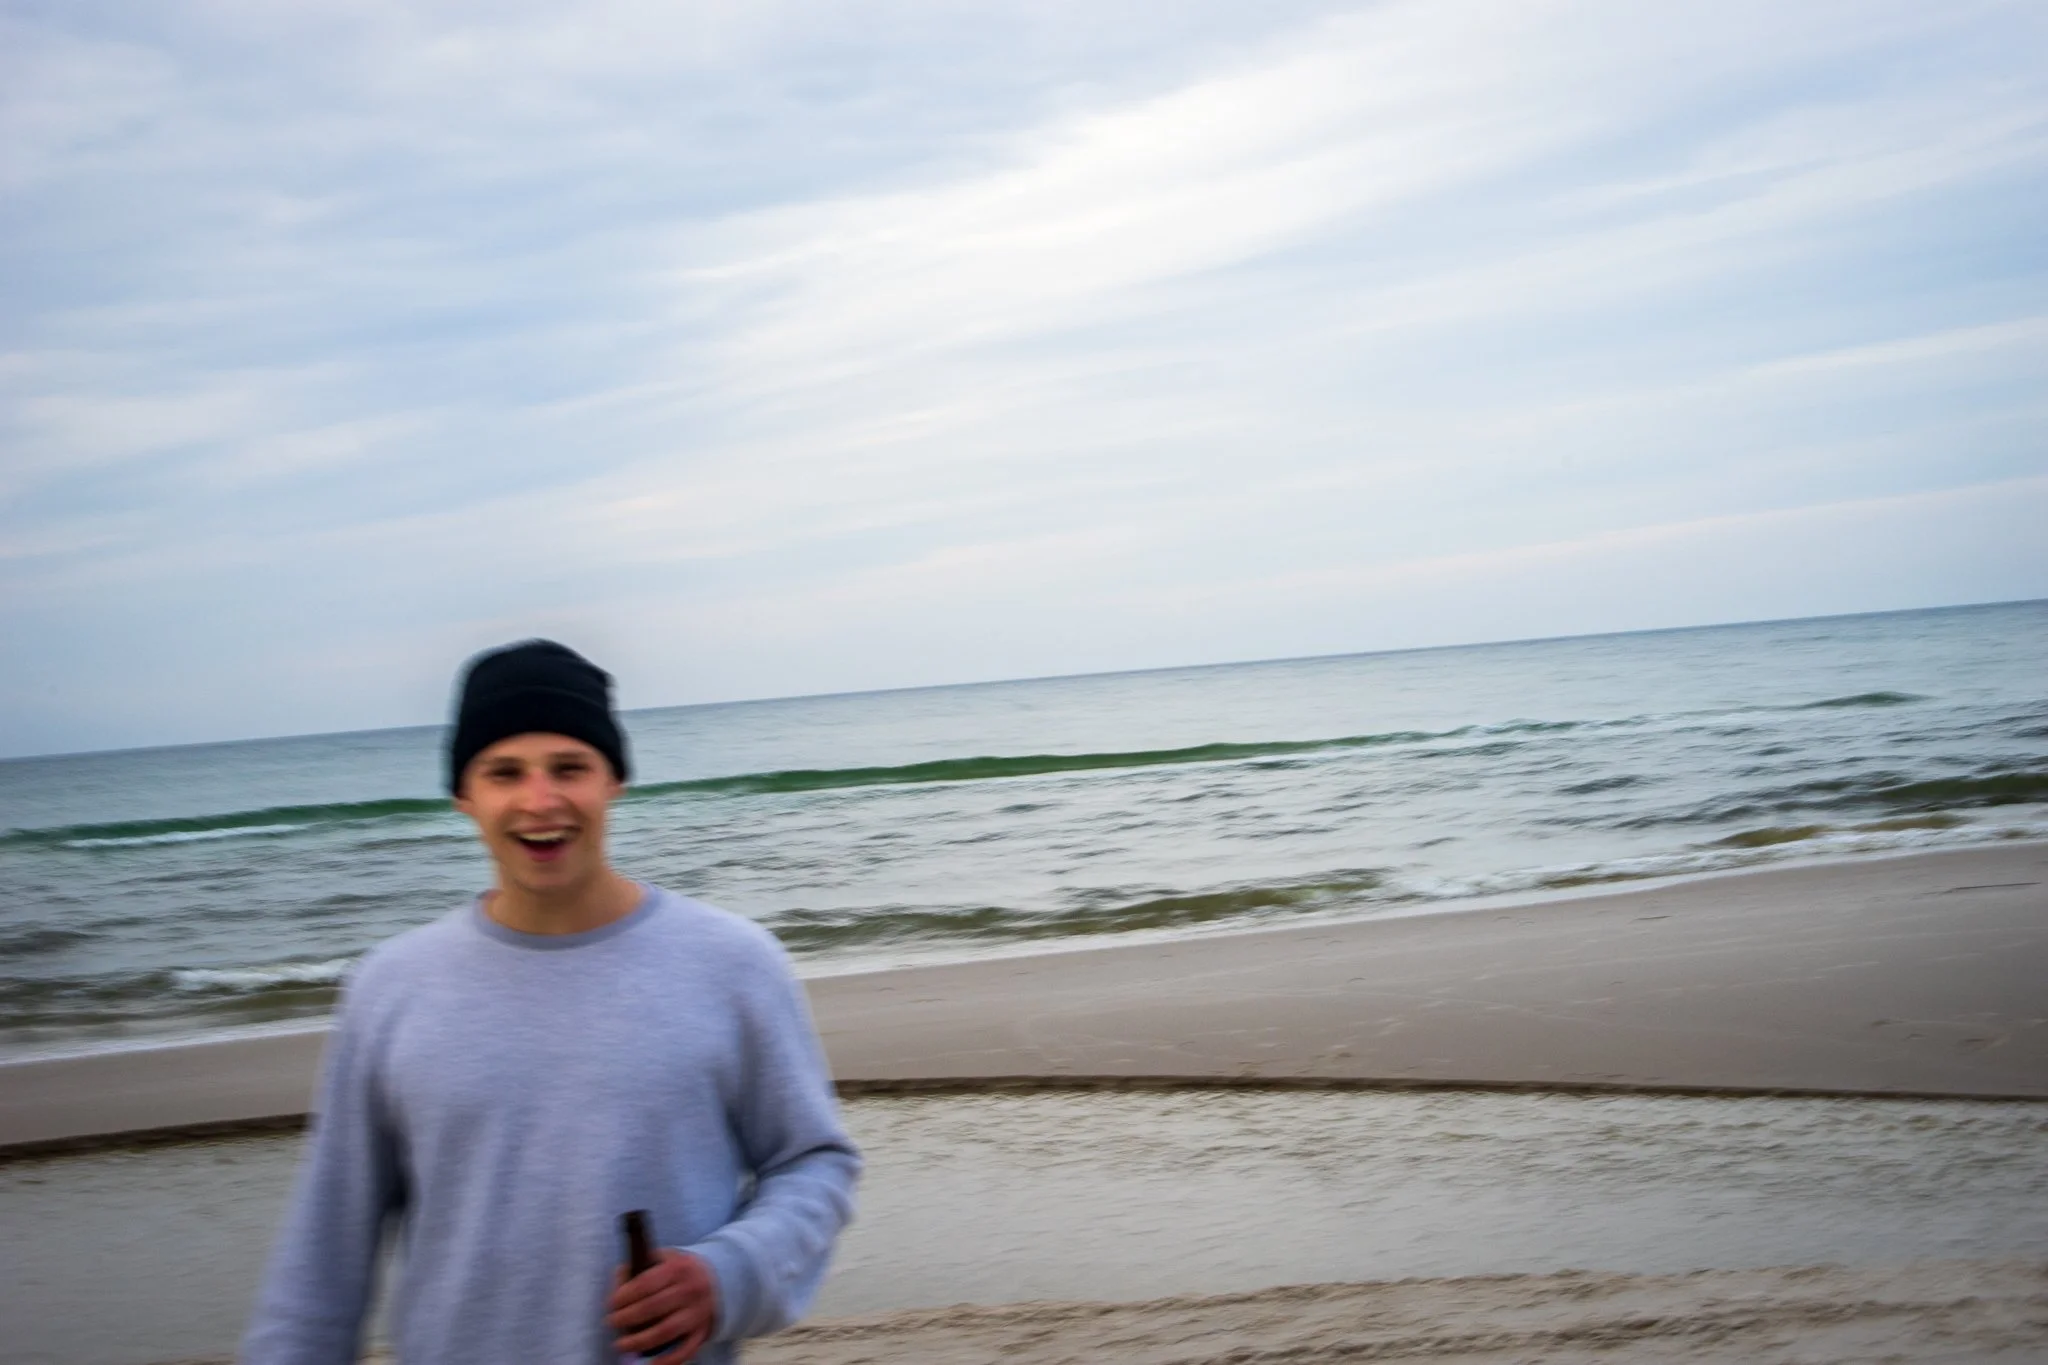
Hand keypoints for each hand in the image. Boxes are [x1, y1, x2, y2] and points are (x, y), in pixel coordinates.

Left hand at [607, 1247, 716, 1361]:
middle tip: (612, 1322)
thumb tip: (619, 1281)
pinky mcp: (702, 1331)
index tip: (612, 1303)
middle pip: (654, 1307)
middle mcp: (690, 1290)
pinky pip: (685, 1350)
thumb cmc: (681, 1271)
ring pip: (667, 1330)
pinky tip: (649, 1363)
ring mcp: (697, 1312)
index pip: (647, 1282)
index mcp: (678, 1268)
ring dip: (640, 1341)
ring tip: (621, 1344)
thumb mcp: (664, 1258)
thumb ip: (641, 1265)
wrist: (716, 1280)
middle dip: (628, 1317)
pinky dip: (667, 1360)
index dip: (626, 1295)